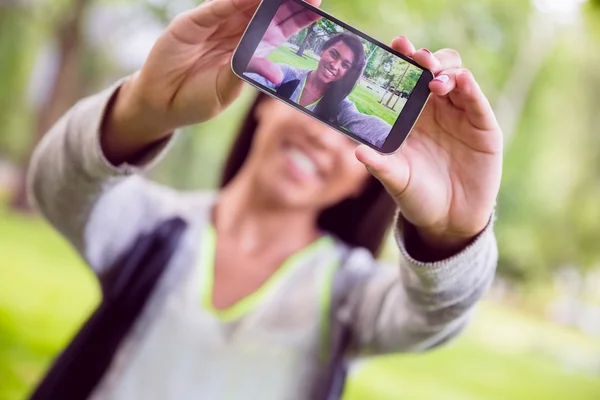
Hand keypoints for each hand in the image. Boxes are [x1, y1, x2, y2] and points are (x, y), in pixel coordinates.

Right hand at [104, 0, 320, 163]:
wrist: (161, 106)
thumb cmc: (196, 100)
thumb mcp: (225, 91)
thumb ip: (245, 75)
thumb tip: (274, 71)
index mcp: (244, 50)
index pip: (272, 29)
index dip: (292, 17)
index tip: (316, 6)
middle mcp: (230, 33)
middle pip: (260, 11)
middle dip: (282, 1)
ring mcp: (211, 26)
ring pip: (239, 5)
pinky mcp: (190, 25)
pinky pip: (213, 10)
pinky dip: (229, 2)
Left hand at [355, 37, 501, 253]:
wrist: (449, 221)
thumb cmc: (417, 197)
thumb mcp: (395, 181)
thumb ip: (379, 165)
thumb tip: (356, 151)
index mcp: (410, 117)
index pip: (406, 79)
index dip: (402, 60)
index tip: (395, 46)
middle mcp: (434, 111)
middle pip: (433, 69)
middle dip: (425, 58)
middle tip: (416, 57)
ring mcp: (460, 115)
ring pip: (456, 76)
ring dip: (445, 68)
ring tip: (432, 77)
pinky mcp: (483, 127)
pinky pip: (476, 100)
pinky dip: (468, 86)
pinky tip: (457, 82)